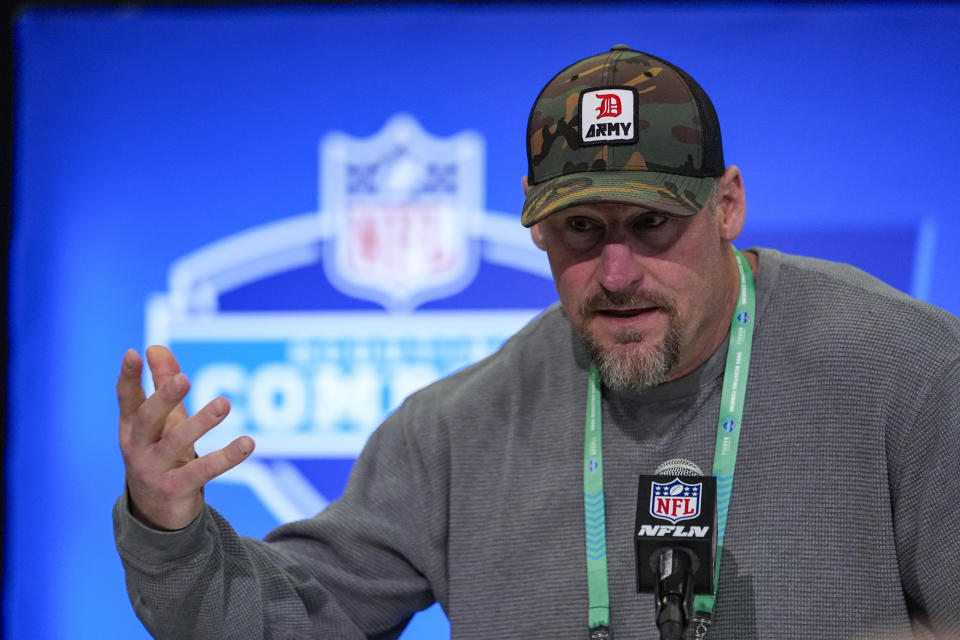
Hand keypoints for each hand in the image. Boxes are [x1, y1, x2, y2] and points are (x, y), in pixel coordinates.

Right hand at [117, 345, 253, 529]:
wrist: (157, 514)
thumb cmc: (161, 454)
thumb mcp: (162, 421)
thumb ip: (161, 384)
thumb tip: (156, 347)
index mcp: (132, 428)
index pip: (127, 399)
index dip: (129, 377)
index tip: (133, 353)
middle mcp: (137, 448)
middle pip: (147, 420)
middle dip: (164, 398)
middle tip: (183, 379)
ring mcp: (153, 471)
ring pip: (175, 444)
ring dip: (200, 423)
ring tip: (223, 403)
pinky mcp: (175, 490)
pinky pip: (202, 471)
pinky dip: (226, 457)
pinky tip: (248, 443)